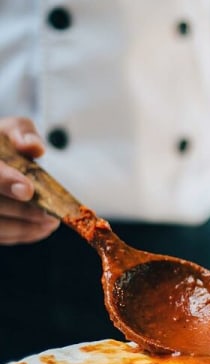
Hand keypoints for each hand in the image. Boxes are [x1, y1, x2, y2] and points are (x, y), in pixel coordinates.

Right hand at [0, 117, 59, 244]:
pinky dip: (17, 235)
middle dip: (20, 210)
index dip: (4, 180)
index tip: (28, 190)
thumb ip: (23, 132)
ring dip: (22, 228)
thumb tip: (34, 147)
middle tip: (50, 215)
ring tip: (50, 224)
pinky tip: (39, 230)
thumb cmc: (4, 142)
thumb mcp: (13, 128)